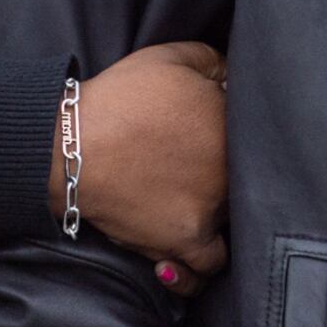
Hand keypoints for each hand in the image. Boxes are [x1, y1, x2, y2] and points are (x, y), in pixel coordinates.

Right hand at [72, 42, 227, 283]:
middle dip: (228, 174)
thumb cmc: (118, 99)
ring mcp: (211, 208)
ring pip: (233, 222)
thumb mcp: (168, 58)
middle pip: (251, 179)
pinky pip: (205, 268)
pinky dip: (195, 269)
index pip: (255, 133)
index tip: (208, 134)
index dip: (231, 133)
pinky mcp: (185, 240)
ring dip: (217, 218)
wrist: (71, 148)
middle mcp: (231, 168)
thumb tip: (234, 74)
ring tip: (192, 211)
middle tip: (194, 170)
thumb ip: (212, 60)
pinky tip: (180, 259)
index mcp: (232, 123)